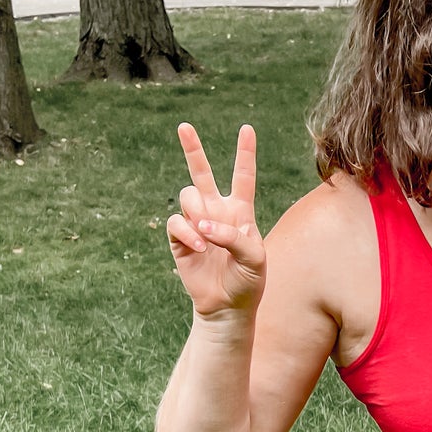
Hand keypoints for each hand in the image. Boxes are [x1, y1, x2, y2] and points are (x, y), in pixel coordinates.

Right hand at [167, 122, 266, 317]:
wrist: (227, 305)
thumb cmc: (248, 281)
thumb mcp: (254, 258)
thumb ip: (234, 236)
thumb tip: (203, 226)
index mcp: (241, 211)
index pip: (243, 176)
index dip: (245, 153)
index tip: (247, 129)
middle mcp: (216, 211)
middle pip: (202, 173)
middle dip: (192, 149)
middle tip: (184, 126)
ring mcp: (196, 223)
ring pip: (188, 196)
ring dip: (196, 211)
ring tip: (206, 235)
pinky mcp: (180, 238)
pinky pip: (177, 222)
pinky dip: (187, 233)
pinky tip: (198, 247)